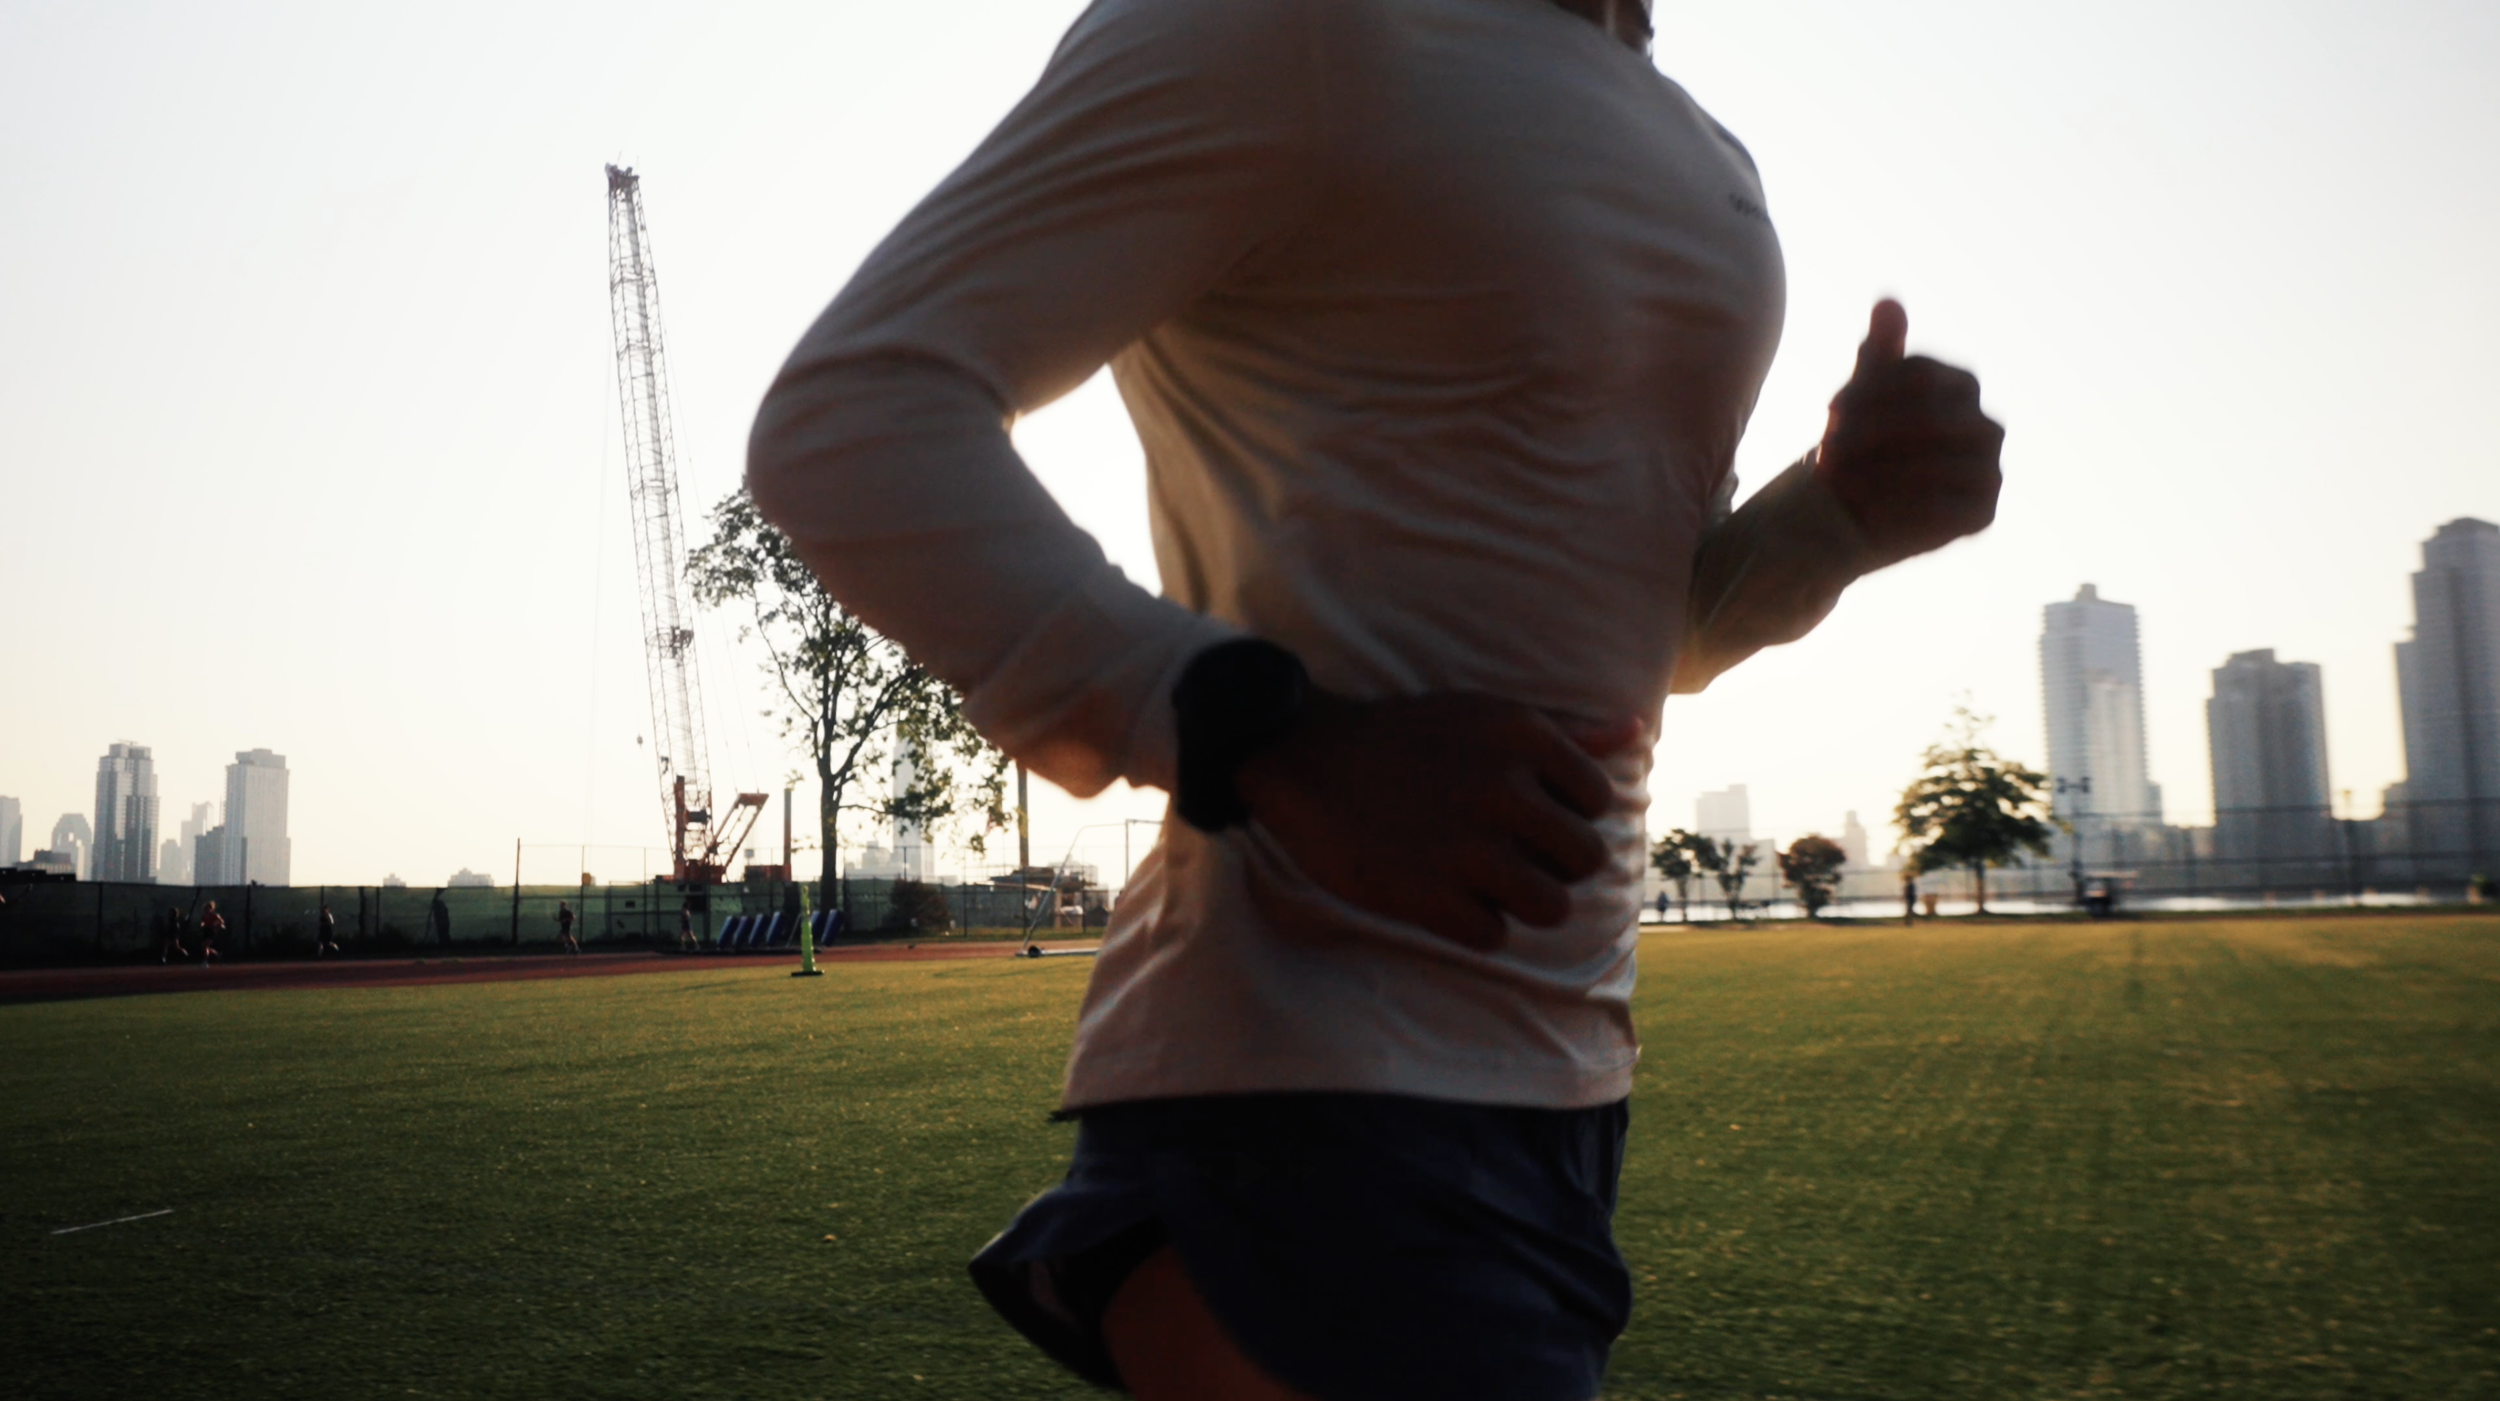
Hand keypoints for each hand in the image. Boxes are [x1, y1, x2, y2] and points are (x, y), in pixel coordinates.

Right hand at [1234, 691, 1643, 950]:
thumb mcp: (1486, 716)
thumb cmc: (1407, 738)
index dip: (1569, 812)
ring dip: (1526, 903)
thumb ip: (1566, 732)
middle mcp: (1500, 789)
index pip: (1598, 799)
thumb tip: (1635, 732)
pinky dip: (1476, 926)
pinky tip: (1450, 899)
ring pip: (1551, 907)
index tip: (1532, 812)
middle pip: (1584, 858)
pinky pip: (1493, 936)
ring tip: (1491, 885)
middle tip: (1516, 856)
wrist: (1307, 759)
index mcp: (1521, 736)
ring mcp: (1464, 847)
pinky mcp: (1426, 896)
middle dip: (1556, 864)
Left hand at [1814, 299, 2003, 563]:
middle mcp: (1986, 426)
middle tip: (1822, 446)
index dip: (1868, 389)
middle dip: (1867, 432)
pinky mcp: (1983, 513)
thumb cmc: (1861, 443)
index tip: (1827, 409)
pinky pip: (1940, 506)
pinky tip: (1853, 504)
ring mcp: (1990, 470)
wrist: (1858, 507)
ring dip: (1872, 468)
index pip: (1919, 375)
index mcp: (1963, 386)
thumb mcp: (1862, 396)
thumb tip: (1888, 301)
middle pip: (1927, 418)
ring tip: (1830, 475)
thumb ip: (1878, 352)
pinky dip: (1891, 503)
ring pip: (1932, 462)